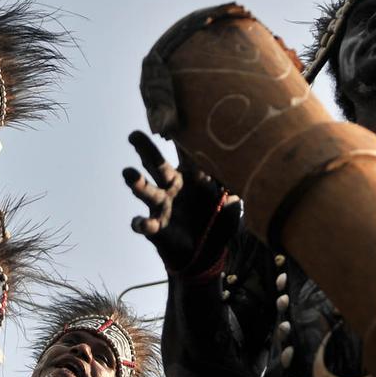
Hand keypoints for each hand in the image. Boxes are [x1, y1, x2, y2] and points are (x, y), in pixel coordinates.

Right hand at [122, 131, 239, 273]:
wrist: (206, 254)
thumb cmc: (218, 222)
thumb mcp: (232, 204)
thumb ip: (236, 188)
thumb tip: (248, 171)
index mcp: (190, 176)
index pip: (184, 153)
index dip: (179, 138)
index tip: (171, 121)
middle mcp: (172, 187)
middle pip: (156, 165)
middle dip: (145, 150)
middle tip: (133, 135)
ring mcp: (162, 206)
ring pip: (146, 191)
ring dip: (136, 183)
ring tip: (127, 174)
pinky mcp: (156, 228)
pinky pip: (146, 225)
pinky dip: (141, 223)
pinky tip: (143, 223)